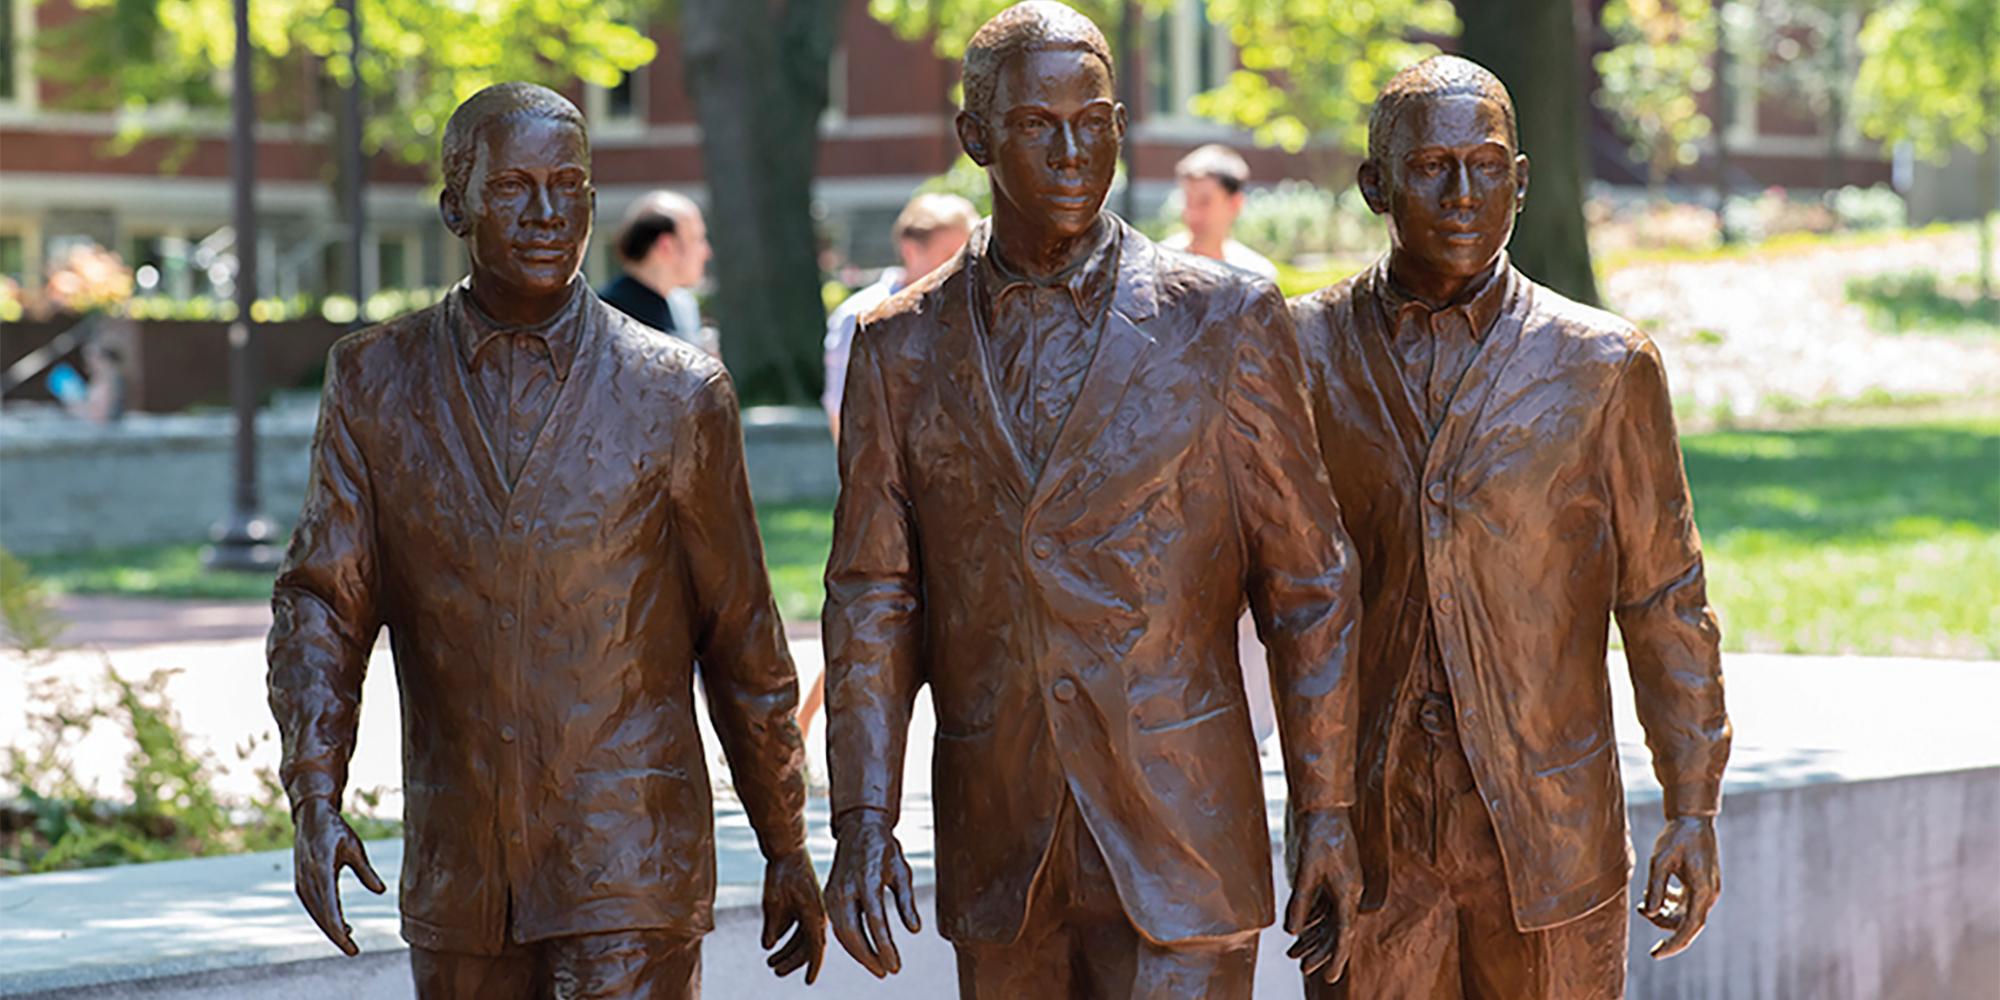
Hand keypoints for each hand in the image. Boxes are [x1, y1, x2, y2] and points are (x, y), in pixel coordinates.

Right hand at [292, 796, 385, 955]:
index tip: (350, 945)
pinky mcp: (300, 882)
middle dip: (336, 936)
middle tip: (353, 951)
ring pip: (316, 914)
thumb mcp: (355, 847)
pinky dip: (325, 918)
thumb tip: (380, 891)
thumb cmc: (336, 829)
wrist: (311, 815)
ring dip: (330, 929)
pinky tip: (340, 926)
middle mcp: (308, 879)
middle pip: (322, 916)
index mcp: (322, 870)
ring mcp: (301, 881)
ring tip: (349, 940)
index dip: (340, 931)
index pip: (330, 908)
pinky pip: (313, 906)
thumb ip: (366, 871)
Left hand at [761, 849, 827, 982]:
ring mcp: (811, 908)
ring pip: (802, 937)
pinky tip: (771, 943)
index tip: (809, 982)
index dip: (813, 967)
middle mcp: (817, 914)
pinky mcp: (804, 902)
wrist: (787, 847)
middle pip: (807, 946)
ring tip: (770, 961)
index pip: (816, 949)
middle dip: (791, 961)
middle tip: (775, 970)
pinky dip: (786, 936)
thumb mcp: (773, 902)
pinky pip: (798, 925)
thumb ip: (773, 926)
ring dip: (787, 950)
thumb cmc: (781, 873)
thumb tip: (768, 946)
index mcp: (815, 915)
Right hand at [823, 809, 919, 977]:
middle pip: (852, 933)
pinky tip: (864, 952)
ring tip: (877, 967)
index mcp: (867, 879)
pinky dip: (849, 943)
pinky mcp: (828, 895)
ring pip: (841, 933)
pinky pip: (837, 926)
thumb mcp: (902, 872)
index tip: (895, 966)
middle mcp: (846, 888)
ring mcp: (833, 892)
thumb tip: (914, 930)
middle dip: (869, 957)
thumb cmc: (885, 849)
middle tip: (886, 972)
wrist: (858, 828)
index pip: (875, 922)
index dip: (885, 948)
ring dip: (858, 954)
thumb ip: (907, 902)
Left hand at [1284, 807, 1363, 983]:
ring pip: (1330, 920)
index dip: (1336, 958)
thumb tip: (1293, 931)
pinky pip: (1326, 907)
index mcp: (1348, 893)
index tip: (1329, 978)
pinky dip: (1313, 920)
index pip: (1343, 935)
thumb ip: (1300, 903)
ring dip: (1314, 937)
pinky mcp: (1337, 880)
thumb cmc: (1319, 838)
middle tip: (1302, 967)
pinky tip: (1301, 930)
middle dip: (1320, 951)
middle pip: (1336, 931)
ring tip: (1295, 954)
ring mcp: (1345, 886)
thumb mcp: (1306, 873)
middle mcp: (1350, 893)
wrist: (1326, 810)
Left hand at [1640, 815, 1719, 959]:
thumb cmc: (1677, 836)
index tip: (1655, 954)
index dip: (1674, 943)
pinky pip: (1685, 904)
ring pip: (1684, 914)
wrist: (1693, 818)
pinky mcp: (1701, 885)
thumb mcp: (1661, 860)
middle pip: (1686, 923)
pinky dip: (1669, 903)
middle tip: (1641, 909)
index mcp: (1703, 890)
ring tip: (1644, 902)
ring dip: (1664, 912)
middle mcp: (1709, 894)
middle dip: (1662, 924)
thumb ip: (1656, 887)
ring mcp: (1707, 890)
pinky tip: (1655, 894)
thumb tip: (1652, 912)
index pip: (1690, 926)